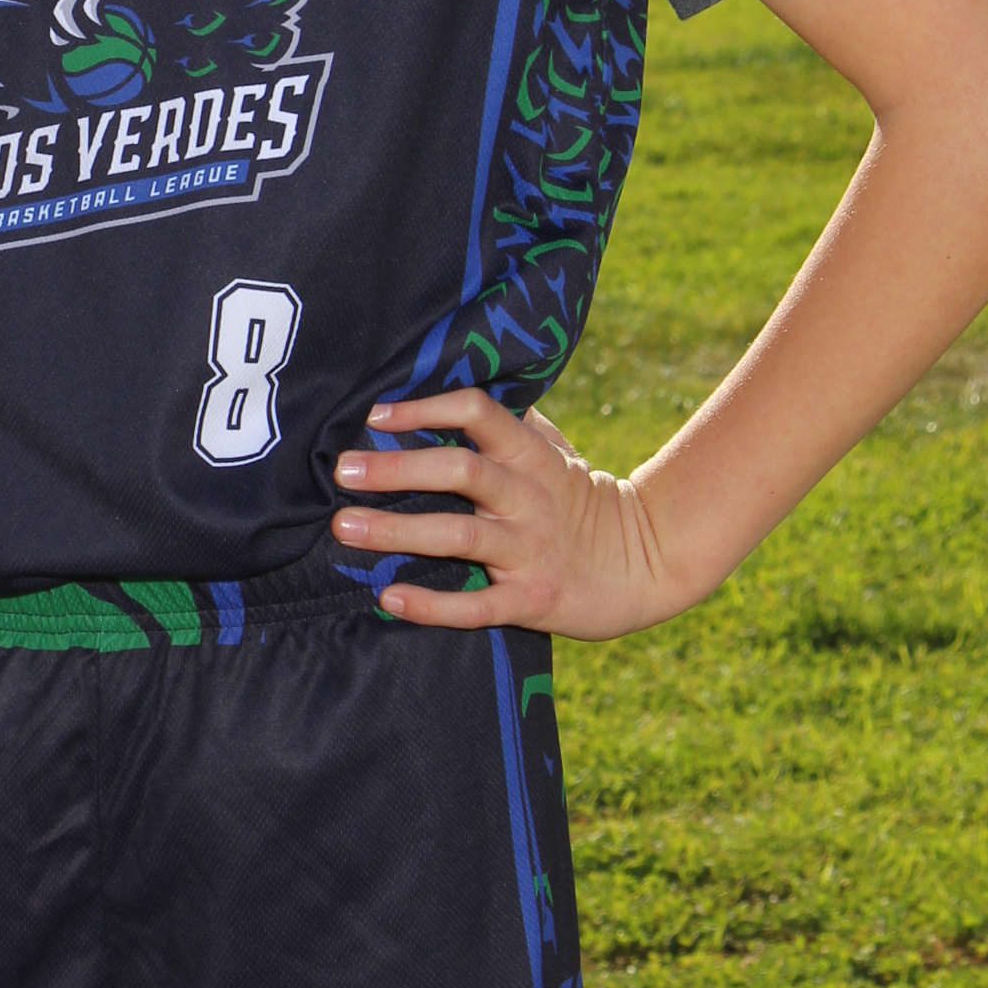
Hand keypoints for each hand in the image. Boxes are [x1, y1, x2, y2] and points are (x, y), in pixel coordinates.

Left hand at [331, 387, 676, 638]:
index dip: (427, 408)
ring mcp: (530, 550)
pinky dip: (431, 604)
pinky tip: (388, 597)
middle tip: (342, 469)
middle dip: (397, 469)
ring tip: (344, 526)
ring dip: (396, 530)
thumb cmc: (581, 500)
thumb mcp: (553, 451)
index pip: (478, 413)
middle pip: (460, 471)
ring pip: (458, 537)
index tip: (375, 413)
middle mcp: (528, 498)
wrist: (645, 563)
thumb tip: (451, 382)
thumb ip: (509, 421)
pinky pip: (476, 605)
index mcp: (530, 455)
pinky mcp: (531, 600)